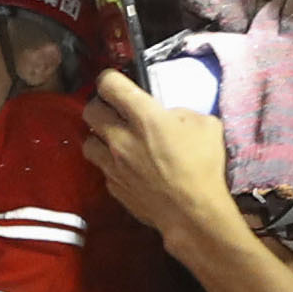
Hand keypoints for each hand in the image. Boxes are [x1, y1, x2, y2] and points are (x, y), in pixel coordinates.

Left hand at [84, 70, 237, 249]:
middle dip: (99, 105)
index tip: (114, 81)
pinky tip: (124, 165)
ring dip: (98, 136)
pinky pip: (101, 168)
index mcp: (144, 117)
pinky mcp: (113, 187)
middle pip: (90, 110)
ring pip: (87, 141)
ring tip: (113, 138)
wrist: (192, 213)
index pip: (109, 84)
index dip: (109, 78)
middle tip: (112, 108)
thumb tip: (169, 116)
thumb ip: (180, 113)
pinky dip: (108, 163)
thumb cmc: (203, 167)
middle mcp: (121, 138)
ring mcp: (113, 165)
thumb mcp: (205, 125)